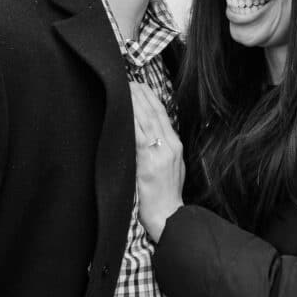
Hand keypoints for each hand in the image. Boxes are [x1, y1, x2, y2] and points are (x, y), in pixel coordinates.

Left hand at [130, 82, 184, 241]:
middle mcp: (169, 145)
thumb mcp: (173, 166)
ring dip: (132, 103)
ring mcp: (159, 153)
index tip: (140, 85)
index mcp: (175, 145)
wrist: (168, 215)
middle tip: (127, 81)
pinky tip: (121, 113)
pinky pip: (136, 137)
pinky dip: (129, 123)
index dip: (150, 97)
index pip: (162, 114)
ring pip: (144, 121)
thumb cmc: (167, 194)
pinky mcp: (148, 163)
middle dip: (140, 95)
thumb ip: (163, 148)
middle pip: (153, 113)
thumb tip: (150, 132)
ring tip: (122, 90)